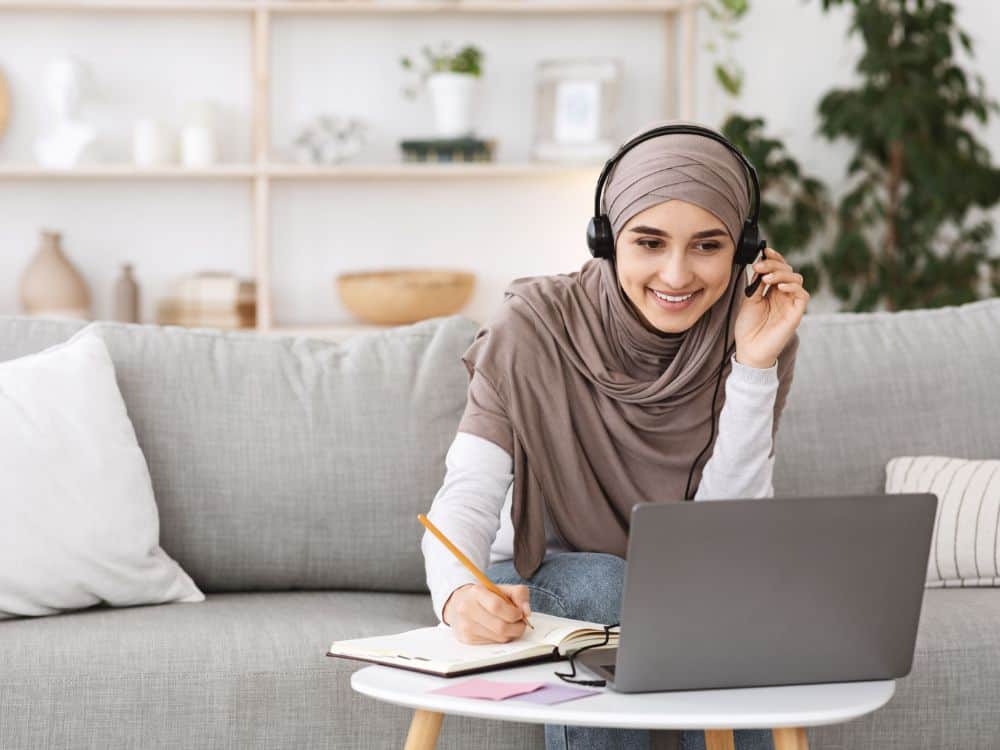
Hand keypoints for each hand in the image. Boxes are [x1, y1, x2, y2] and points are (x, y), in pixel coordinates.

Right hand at [442, 583, 531, 644]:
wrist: (459, 603)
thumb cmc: (485, 596)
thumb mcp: (502, 588)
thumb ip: (519, 594)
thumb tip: (527, 612)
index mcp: (476, 593)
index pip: (497, 606)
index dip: (513, 613)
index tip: (520, 613)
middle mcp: (467, 609)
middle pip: (500, 627)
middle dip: (517, 628)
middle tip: (521, 624)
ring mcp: (465, 626)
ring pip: (498, 638)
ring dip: (511, 634)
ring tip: (511, 626)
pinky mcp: (466, 639)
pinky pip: (492, 644)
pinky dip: (501, 639)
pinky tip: (499, 631)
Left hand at [734, 247, 808, 367]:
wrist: (749, 349)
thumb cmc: (748, 327)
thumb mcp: (749, 300)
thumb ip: (756, 284)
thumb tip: (760, 266)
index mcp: (772, 291)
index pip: (778, 269)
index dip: (774, 258)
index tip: (764, 251)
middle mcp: (784, 295)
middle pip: (788, 270)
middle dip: (774, 265)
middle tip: (760, 267)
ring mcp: (791, 303)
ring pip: (796, 279)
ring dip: (781, 274)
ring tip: (766, 279)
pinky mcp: (796, 313)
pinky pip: (802, 294)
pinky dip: (792, 286)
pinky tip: (779, 287)